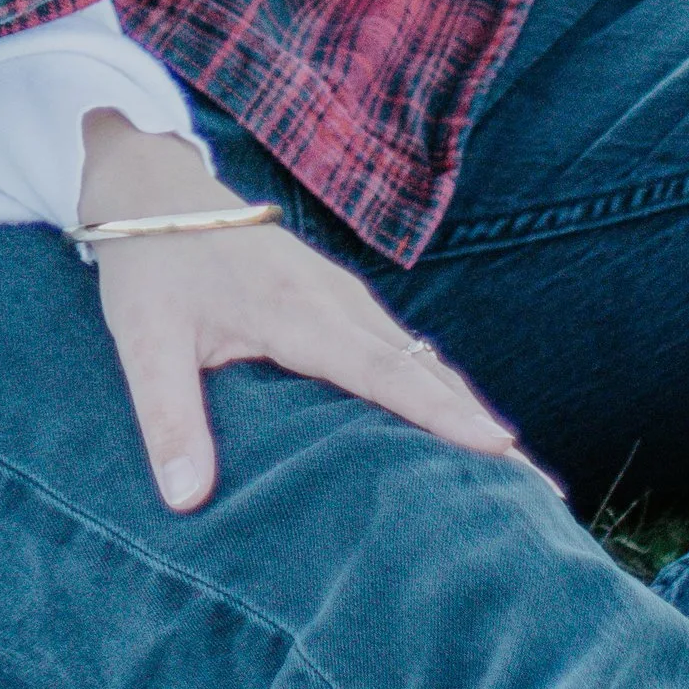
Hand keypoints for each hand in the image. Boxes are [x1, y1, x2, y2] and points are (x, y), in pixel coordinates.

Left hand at [78, 111, 522, 510]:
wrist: (151, 188)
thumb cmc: (148, 263)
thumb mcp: (142, 340)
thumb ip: (166, 417)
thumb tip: (185, 500)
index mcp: (298, 311)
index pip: (384, 371)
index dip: (443, 413)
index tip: (503, 452)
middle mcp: (338, 301)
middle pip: (425, 372)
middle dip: (484, 430)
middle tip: (546, 494)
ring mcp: (345, 299)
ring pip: (422, 362)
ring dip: (470, 414)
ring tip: (527, 481)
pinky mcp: (341, 304)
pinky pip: (404, 353)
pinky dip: (441, 393)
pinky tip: (464, 435)